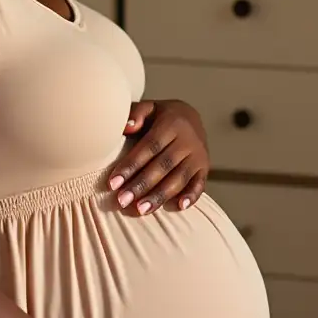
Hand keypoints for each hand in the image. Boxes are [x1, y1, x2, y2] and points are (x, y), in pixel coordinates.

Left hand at [109, 99, 209, 214]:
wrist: (190, 117)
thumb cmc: (160, 117)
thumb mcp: (149, 108)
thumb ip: (136, 113)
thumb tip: (126, 127)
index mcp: (171, 123)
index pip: (149, 147)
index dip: (131, 166)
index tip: (113, 183)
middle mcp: (187, 140)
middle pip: (163, 165)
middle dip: (141, 185)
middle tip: (122, 201)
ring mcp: (198, 155)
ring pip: (179, 178)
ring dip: (160, 195)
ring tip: (140, 209)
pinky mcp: (205, 167)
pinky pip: (200, 183)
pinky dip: (191, 196)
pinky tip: (179, 207)